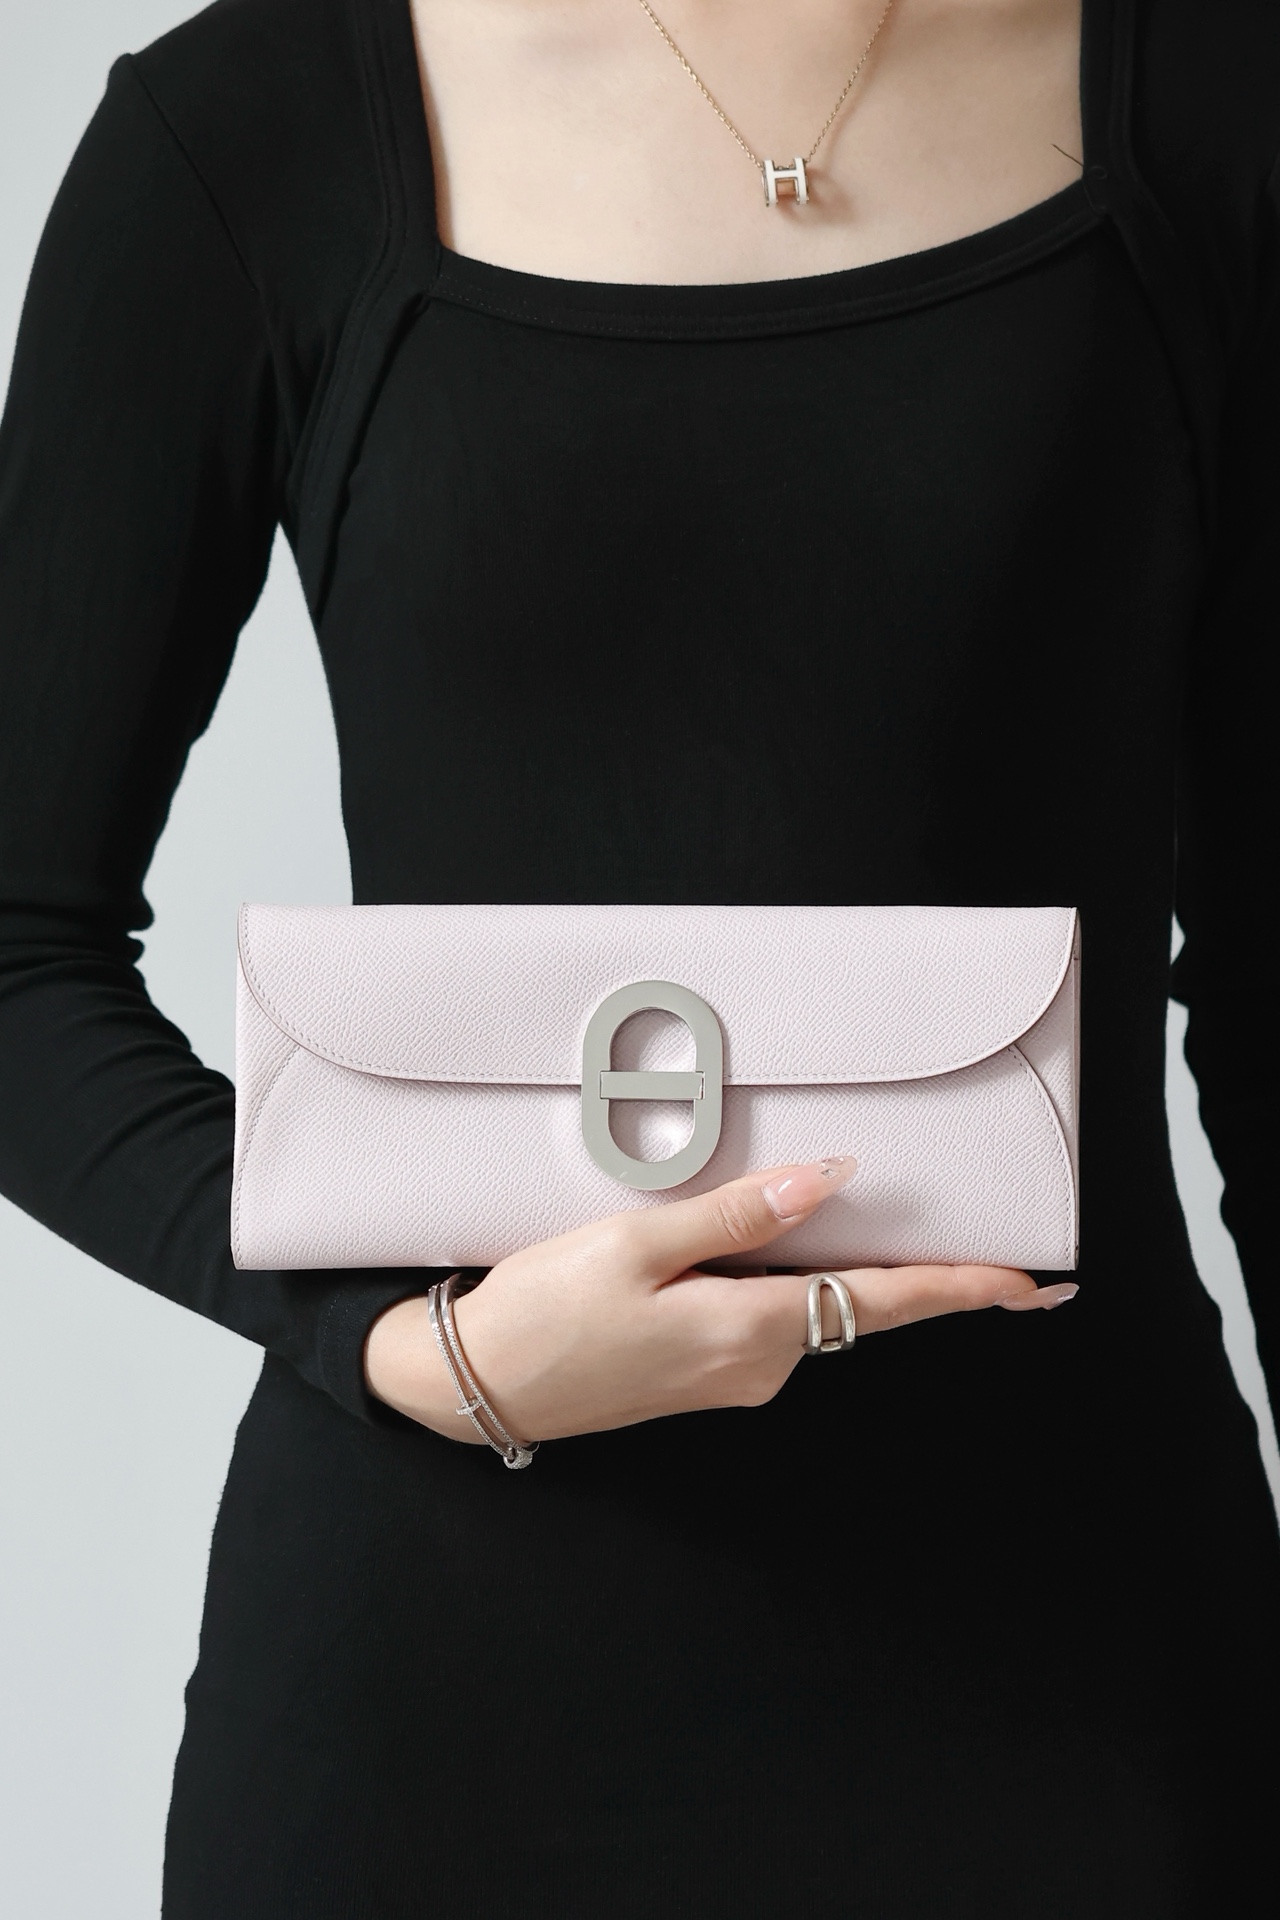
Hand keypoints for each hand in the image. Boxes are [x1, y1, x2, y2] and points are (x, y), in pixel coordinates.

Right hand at [364, 1157, 1078, 1444]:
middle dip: (915, 1276)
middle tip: (981, 1249)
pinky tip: (756, 1248)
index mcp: (748, 1329)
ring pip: (809, 1309)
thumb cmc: (545, 1309)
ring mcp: (729, 1379)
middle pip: (855, 1304)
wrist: (478, 1385)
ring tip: (832, 1214)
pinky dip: (784, 1284)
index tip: (1030, 1286)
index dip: (962, 1289)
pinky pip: (768, 1321)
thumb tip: (827, 1181)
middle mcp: (755, 1366)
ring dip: (833, 1271)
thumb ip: (739, 1215)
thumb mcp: (635, 1245)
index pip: (882, 1303)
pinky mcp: (703, 1377)